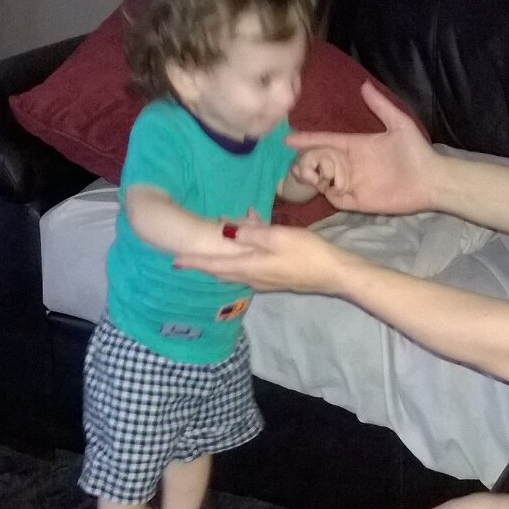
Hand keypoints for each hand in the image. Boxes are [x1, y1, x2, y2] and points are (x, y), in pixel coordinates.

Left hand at [174, 216, 350, 293]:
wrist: (335, 273)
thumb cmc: (308, 253)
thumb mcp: (278, 237)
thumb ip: (251, 232)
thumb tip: (225, 228)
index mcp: (249, 267)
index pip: (213, 265)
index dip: (193, 262)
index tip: (173, 261)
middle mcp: (253, 277)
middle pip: (221, 270)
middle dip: (204, 263)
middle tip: (187, 255)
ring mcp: (265, 280)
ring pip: (235, 267)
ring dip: (225, 255)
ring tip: (221, 236)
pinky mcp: (277, 277)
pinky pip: (251, 264)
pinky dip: (244, 252)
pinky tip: (253, 236)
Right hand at [286, 81, 438, 214]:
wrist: (431, 179)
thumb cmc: (416, 151)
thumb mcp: (399, 123)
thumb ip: (380, 106)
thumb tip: (364, 85)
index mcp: (355, 145)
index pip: (324, 141)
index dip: (306, 139)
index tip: (288, 138)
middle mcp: (349, 164)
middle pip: (317, 161)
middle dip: (303, 159)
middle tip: (298, 161)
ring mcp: (352, 183)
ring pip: (321, 179)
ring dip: (311, 176)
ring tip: (306, 173)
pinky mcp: (358, 201)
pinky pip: (335, 198)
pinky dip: (327, 192)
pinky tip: (325, 186)